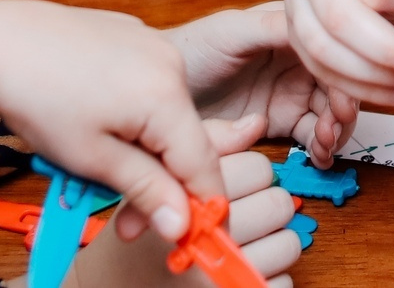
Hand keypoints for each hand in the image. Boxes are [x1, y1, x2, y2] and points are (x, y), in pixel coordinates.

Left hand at [0, 0, 230, 245]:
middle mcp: (171, 62)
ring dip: (147, 149)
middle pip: (186, 139)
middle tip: (129, 219)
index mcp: (166, 95)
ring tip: (101, 163)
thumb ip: (146, 190)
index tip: (191, 238)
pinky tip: (98, 122)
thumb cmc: (37, 98)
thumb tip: (181, 225)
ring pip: (168, 115)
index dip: (201, 206)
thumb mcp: (92, 159)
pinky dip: (136, 115)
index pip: (205, 164)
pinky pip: (152, 87)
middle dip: (162, 182)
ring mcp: (154, 44)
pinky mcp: (136, 36)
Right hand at [75, 148, 304, 287]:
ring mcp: (219, 280)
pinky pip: (283, 285)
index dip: (249, 175)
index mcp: (187, 199)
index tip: (228, 188)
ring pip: (287, 245)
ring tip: (243, 244)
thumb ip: (208, 143)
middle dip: (262, 207)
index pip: (257, 169)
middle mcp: (204, 241)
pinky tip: (242, 273)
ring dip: (271, 243)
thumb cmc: (139, 229)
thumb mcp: (157, 173)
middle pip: (277, 204)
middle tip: (240, 215)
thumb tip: (257, 123)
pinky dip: (271, 280)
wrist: (105, 286)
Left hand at [163, 3, 354, 163]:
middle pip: (339, 84)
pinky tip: (318, 155)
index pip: (333, 51)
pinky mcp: (280, 121)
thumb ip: (272, 27)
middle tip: (333, 130)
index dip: (344, 77)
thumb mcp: (231, 31)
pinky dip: (321, 147)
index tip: (341, 103)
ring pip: (331, 112)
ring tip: (323, 145)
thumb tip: (314, 27)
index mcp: (291, 31)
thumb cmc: (192, 49)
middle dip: (344, 109)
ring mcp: (291, 92)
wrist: (157, 94)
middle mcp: (298, 60)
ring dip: (335, 130)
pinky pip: (312, 135)